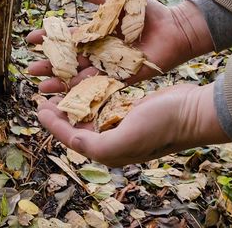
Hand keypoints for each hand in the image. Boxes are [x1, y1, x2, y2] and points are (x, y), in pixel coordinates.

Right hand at [26, 0, 213, 92]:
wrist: (175, 28)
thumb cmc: (151, 14)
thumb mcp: (121, 2)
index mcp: (98, 33)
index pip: (68, 37)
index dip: (50, 39)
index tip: (31, 40)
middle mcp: (100, 51)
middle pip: (69, 61)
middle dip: (49, 66)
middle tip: (29, 70)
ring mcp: (110, 65)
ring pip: (80, 76)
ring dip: (61, 83)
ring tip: (41, 90)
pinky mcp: (123, 76)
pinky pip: (101, 85)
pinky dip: (85, 90)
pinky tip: (69, 95)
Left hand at [37, 83, 230, 166]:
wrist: (193, 112)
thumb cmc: (161, 126)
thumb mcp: (126, 139)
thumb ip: (96, 144)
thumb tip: (72, 140)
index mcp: (110, 151)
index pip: (72, 138)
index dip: (53, 125)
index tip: (39, 108)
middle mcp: (113, 139)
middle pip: (77, 126)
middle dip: (59, 113)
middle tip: (43, 97)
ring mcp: (122, 124)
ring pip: (89, 113)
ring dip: (73, 101)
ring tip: (59, 88)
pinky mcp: (130, 109)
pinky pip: (103, 102)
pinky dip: (90, 93)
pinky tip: (83, 81)